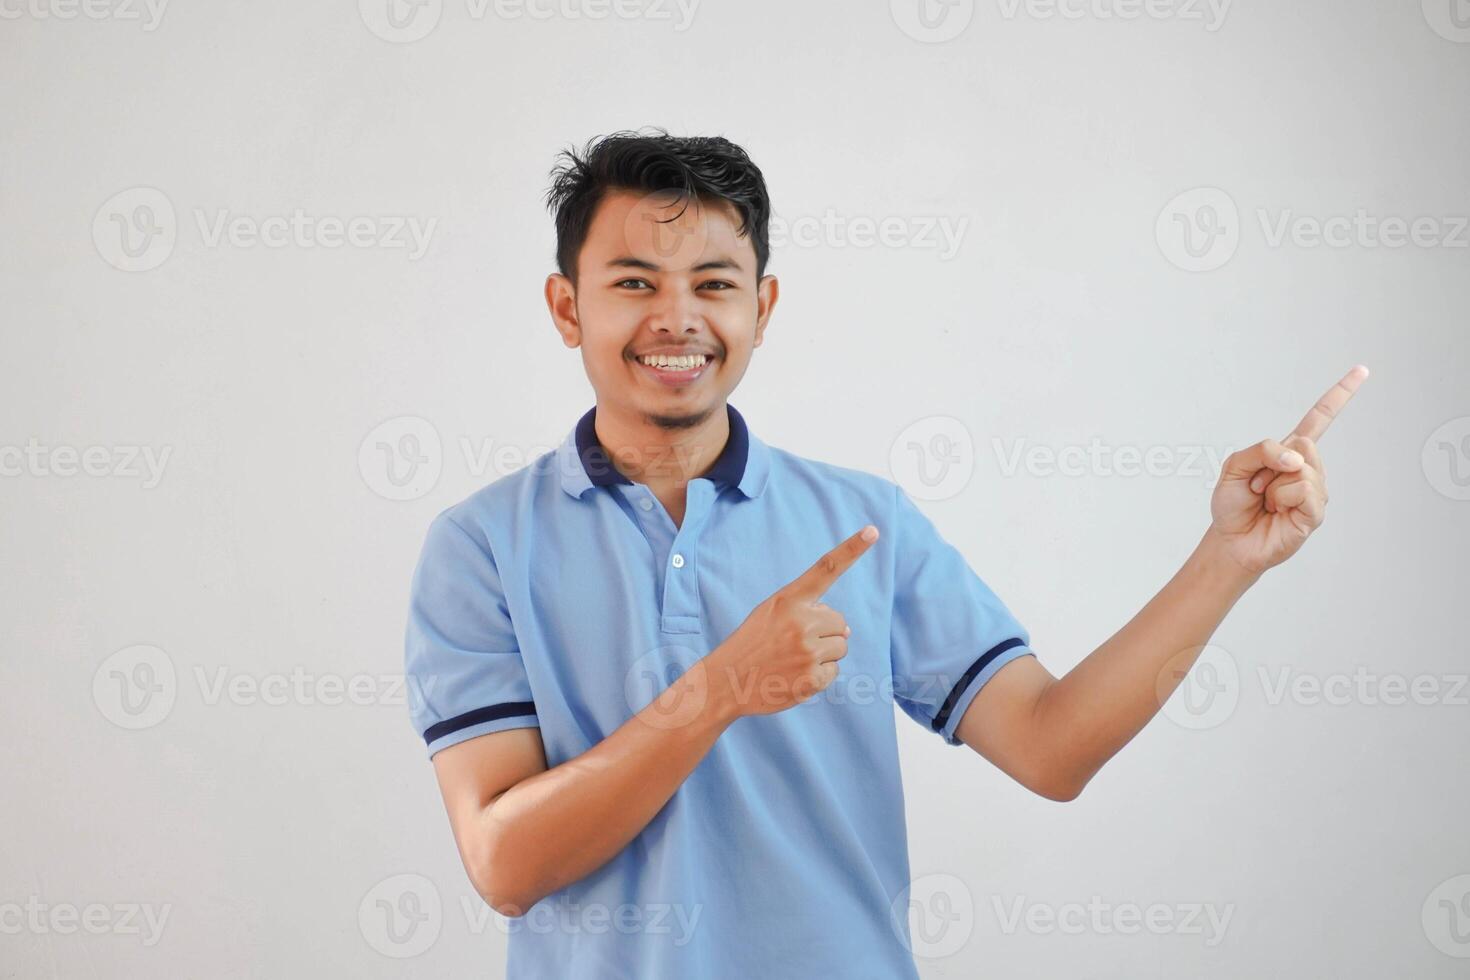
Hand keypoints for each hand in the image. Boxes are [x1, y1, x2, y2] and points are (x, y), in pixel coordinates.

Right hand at [705, 525, 878, 717]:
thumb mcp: (771, 613)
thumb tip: (847, 632)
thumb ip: (808, 613)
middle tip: (794, 642)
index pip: (826, 569)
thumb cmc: (752, 643)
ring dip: (824, 654)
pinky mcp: (811, 680)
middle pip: (839, 622)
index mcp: (789, 600)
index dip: (851, 549)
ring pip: (840, 647)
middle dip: (825, 632)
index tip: (872, 531)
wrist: (725, 682)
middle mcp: (801, 623)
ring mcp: (807, 653)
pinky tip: (795, 675)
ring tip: (794, 659)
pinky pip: (834, 671)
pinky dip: (819, 675)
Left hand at [1209, 365, 1368, 574]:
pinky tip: (1277, 511)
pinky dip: (1282, 498)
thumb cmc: (1233, 504)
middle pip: (1304, 443)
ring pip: (1302, 468)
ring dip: (1272, 485)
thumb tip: (1298, 458)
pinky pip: (1305, 490)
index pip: (1319, 419)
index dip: (1340, 395)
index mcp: (1289, 452)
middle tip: (1257, 486)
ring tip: (1265, 501)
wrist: (1231, 540)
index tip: (1362, 371)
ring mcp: (1315, 490)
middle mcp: (1307, 468)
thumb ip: (1261, 450)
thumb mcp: (1234, 466)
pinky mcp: (1316, 512)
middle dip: (1270, 463)